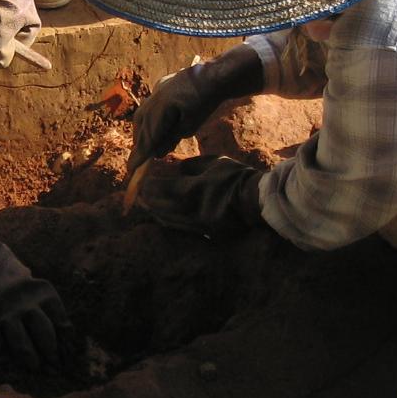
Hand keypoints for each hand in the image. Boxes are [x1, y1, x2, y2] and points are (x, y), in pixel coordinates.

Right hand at [0, 192, 70, 369]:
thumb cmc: (7, 272)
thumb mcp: (31, 283)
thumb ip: (42, 303)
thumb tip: (59, 330)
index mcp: (43, 292)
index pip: (61, 321)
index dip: (65, 339)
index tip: (67, 352)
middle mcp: (28, 303)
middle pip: (45, 335)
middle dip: (50, 352)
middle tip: (53, 365)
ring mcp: (6, 312)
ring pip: (22, 343)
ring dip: (29, 358)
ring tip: (34, 367)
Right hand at [128, 47, 266, 174]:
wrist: (214, 76)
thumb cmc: (205, 102)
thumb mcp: (190, 126)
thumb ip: (170, 139)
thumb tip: (156, 153)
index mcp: (160, 109)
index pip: (147, 137)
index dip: (139, 155)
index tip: (131, 169)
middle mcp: (153, 98)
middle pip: (141, 125)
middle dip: (139, 143)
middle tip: (139, 160)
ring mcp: (156, 91)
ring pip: (143, 114)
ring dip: (143, 131)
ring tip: (147, 145)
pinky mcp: (160, 86)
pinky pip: (149, 106)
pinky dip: (149, 119)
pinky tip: (154, 126)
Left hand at [128, 154, 264, 236]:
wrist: (258, 202)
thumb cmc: (237, 178)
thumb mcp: (214, 163)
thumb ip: (190, 165)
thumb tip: (173, 167)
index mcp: (192, 190)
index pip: (161, 189)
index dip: (148, 185)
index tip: (141, 181)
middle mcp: (190, 210)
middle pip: (160, 207)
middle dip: (147, 200)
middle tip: (138, 195)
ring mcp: (197, 225)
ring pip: (168, 220)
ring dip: (155, 212)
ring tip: (147, 205)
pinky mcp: (204, 234)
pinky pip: (180, 228)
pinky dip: (168, 222)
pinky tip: (163, 217)